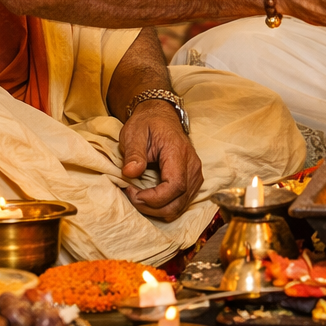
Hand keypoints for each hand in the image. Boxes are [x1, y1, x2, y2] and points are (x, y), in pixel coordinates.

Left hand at [119, 99, 203, 220]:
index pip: (175, 186)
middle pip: (178, 202)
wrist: (161, 117)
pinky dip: (164, 206)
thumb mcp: (134, 133)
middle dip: (152, 207)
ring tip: (138, 195)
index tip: (132, 191)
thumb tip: (130, 172)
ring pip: (180, 206)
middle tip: (132, 195)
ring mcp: (195, 174)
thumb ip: (134, 153)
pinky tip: (149, 196)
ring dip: (157, 209)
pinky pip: (181, 202)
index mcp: (178, 152)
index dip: (154, 198)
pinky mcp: (192, 180)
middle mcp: (192, 166)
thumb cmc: (147, 124)